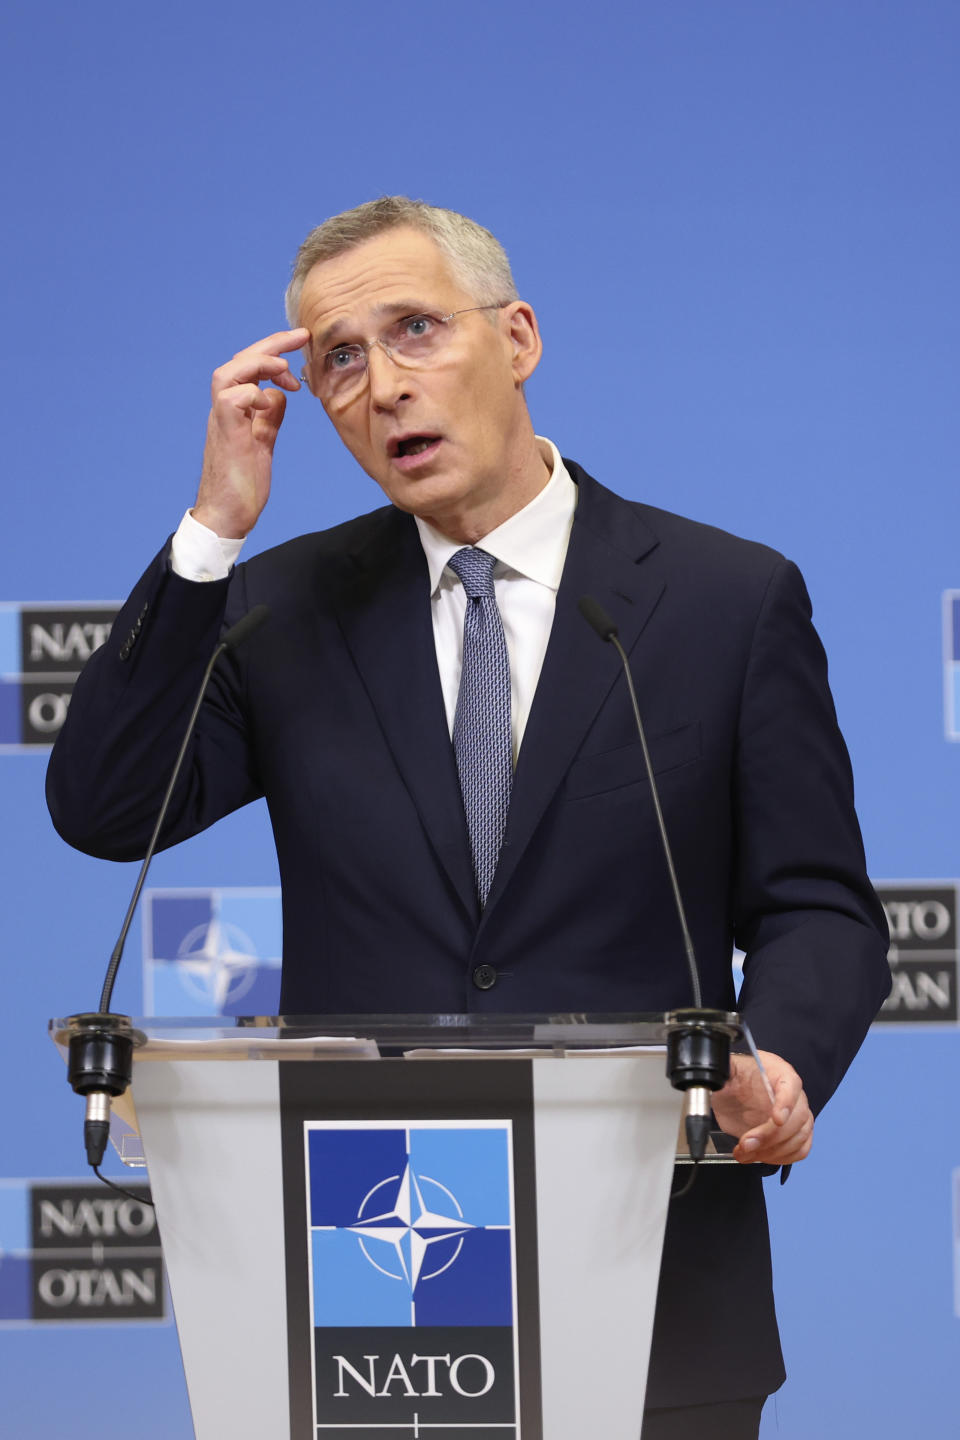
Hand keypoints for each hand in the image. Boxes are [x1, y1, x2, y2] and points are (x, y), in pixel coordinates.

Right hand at [193, 328, 309, 538]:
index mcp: (234, 410)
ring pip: (228, 373)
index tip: (300, 343)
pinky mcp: (225, 435)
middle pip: (239, 361)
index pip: (249, 368)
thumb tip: (279, 396)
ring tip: (286, 371)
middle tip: (300, 336)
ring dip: (259, 364)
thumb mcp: (263, 445)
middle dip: (271, 344)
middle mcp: (224, 410)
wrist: (226, 517)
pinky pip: (231, 399)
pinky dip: (253, 394)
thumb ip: (269, 419)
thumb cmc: (242, 486)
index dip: (273, 351)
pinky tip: (270, 405)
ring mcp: (221, 421)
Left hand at [711, 1050, 813, 1165]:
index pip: (791, 1085)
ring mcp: (797, 1116)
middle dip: (770, 1136)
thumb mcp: (727, 1071)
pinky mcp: (795, 1135)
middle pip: (797, 1118)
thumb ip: (725, 1072)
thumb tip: (715, 1075)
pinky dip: (779, 1158)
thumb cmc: (736, 1079)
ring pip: (799, 1138)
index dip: (786, 1103)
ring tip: (744, 1152)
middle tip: (746, 1143)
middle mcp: (794, 1094)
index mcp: (779, 1072)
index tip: (777, 1120)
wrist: (734, 1093)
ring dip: (771, 1151)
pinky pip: (799, 1151)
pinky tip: (757, 1155)